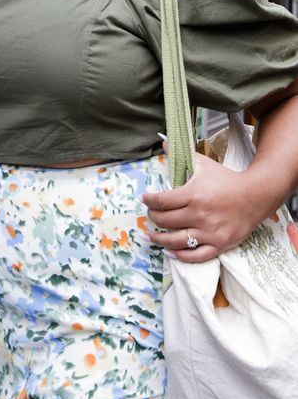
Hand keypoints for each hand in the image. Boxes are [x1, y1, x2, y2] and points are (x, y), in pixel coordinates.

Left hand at [142, 151, 266, 261]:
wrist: (254, 196)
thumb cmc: (226, 179)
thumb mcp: (203, 163)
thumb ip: (181, 154)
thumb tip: (162, 142)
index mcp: (193, 195)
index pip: (162, 201)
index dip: (149, 201)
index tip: (144, 199)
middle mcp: (199, 215)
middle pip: (166, 221)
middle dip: (153, 218)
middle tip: (150, 215)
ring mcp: (209, 232)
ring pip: (176, 241)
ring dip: (159, 239)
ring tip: (151, 235)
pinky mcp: (219, 245)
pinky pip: (196, 256)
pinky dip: (181, 256)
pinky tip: (170, 252)